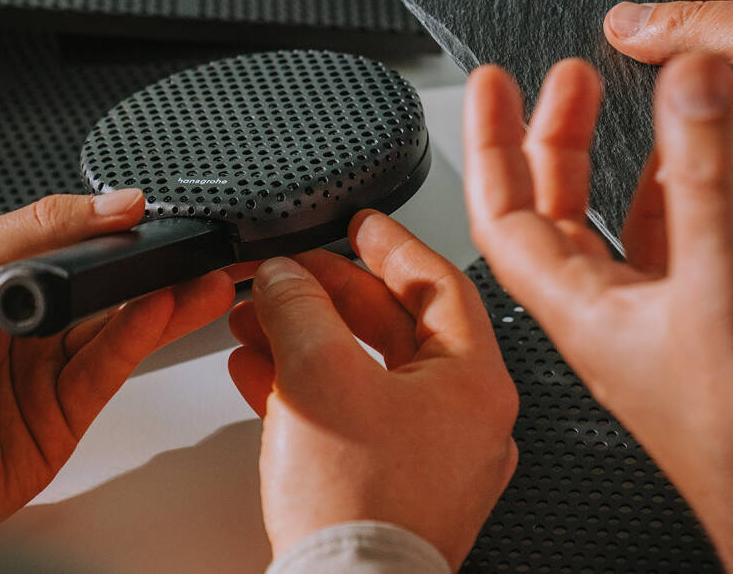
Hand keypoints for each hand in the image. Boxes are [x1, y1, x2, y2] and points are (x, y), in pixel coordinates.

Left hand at [0, 191, 242, 536]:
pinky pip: (112, 368)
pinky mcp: (65, 414)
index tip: (150, 213)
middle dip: (154, 267)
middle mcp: (26, 323)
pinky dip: (141, 338)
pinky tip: (162, 311)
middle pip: (107, 287)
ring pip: (121, 326)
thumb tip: (109, 204)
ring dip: (164, 301)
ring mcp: (47, 368)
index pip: (72, 243)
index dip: (113, 229)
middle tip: (197, 247)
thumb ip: (35, 229)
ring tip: (201, 278)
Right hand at [227, 212, 517, 569]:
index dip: (390, 245)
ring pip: (366, 375)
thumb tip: (286, 276)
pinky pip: (350, 419)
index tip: (359, 225)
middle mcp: (466, 423)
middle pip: (396, 330)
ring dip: (307, 341)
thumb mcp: (320, 374)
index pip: (438, 286)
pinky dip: (305, 391)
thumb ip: (300, 306)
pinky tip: (258, 377)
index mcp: (476, 384)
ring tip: (256, 321)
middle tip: (289, 276)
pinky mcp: (392, 491)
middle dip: (329, 298)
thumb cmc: (359, 507)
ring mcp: (431, 461)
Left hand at [464, 54, 732, 571]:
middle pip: (573, 207)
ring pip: (668, 214)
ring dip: (678, 153)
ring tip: (686, 92)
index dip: (491, 144)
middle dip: (568, 136)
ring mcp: (687, 314)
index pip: (505, 213)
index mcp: (583, 308)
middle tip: (576, 74)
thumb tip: (689, 87)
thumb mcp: (721, 296)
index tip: (490, 83)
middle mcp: (624, 308)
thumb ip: (708, 184)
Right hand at [604, 0, 732, 245]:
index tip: (603, 2)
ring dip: (673, 113)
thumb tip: (626, 22)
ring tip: (641, 118)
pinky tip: (673, 161)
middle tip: (606, 66)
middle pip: (686, 39)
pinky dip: (695, 159)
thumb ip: (702, 25)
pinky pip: (715, 154)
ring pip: (695, 103)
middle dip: (647, 54)